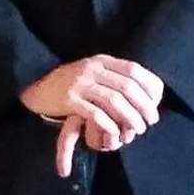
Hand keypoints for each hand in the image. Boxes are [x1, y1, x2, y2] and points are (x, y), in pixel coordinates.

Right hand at [19, 54, 164, 177]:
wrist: (35, 83)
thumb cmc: (70, 82)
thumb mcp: (92, 72)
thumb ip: (113, 76)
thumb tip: (144, 90)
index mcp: (101, 61)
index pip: (134, 70)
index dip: (149, 87)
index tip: (158, 103)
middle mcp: (92, 69)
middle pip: (127, 87)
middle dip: (144, 106)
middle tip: (152, 121)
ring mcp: (80, 84)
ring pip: (114, 101)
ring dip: (130, 117)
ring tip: (138, 130)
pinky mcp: (69, 100)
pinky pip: (95, 113)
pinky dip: (109, 124)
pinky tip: (116, 133)